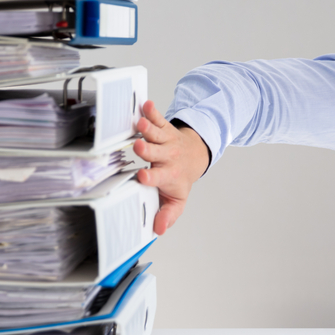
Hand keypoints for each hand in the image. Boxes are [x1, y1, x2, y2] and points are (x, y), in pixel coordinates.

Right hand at [133, 101, 209, 234]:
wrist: (195, 156)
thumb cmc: (181, 177)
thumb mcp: (177, 199)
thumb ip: (168, 213)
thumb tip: (159, 229)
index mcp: (168, 175)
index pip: (159, 177)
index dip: (151, 177)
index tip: (143, 176)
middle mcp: (167, 156)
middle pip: (156, 153)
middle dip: (148, 150)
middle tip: (139, 147)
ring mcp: (166, 141)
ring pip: (156, 134)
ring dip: (148, 129)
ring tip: (141, 124)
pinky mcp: (164, 128)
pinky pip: (159, 119)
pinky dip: (152, 111)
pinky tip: (146, 104)